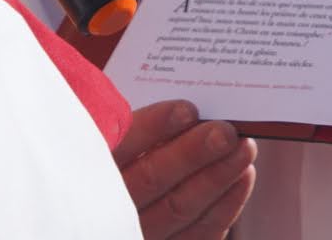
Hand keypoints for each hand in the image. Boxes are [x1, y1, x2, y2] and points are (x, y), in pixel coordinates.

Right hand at [117, 100, 255, 238]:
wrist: (123, 202)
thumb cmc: (116, 153)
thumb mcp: (105, 132)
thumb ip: (122, 121)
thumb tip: (181, 104)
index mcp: (87, 170)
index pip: (119, 147)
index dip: (153, 127)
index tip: (187, 109)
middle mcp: (107, 207)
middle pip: (152, 180)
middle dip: (193, 153)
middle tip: (226, 131)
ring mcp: (138, 232)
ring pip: (180, 209)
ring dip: (217, 177)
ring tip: (244, 148)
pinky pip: (199, 234)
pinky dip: (225, 206)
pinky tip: (242, 178)